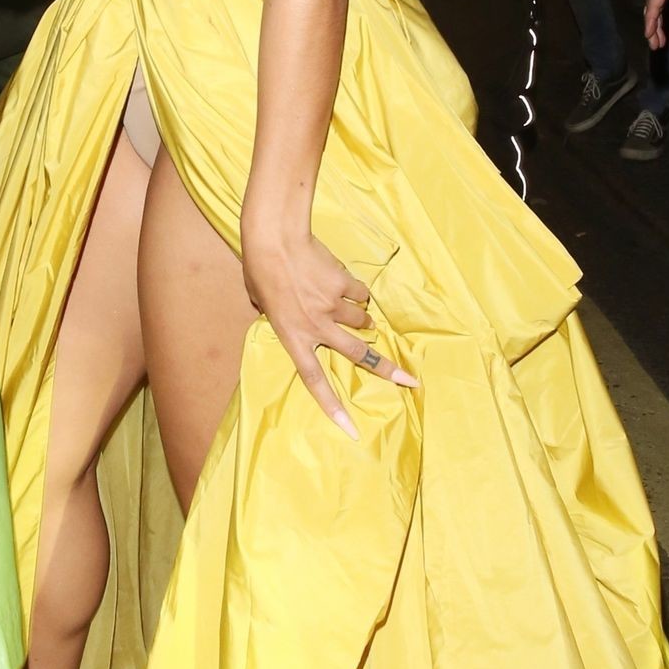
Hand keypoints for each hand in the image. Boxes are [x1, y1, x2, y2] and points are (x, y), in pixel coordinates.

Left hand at [240, 226, 417, 439]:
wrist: (275, 240)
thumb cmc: (259, 270)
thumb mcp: (260, 303)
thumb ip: (274, 316)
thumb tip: (276, 313)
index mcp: (293, 337)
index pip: (314, 380)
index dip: (332, 407)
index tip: (351, 428)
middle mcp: (317, 326)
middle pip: (358, 354)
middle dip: (387, 369)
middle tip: (409, 380)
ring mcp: (332, 305)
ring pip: (361, 320)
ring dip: (363, 320)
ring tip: (360, 317)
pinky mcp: (343, 283)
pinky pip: (359, 293)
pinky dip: (357, 292)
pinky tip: (347, 285)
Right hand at [644, 0, 668, 47]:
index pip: (654, 1)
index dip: (651, 19)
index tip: (648, 33)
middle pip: (651, 8)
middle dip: (651, 27)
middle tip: (654, 45)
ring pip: (654, 8)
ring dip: (655, 26)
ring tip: (657, 42)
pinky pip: (659, 4)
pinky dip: (658, 17)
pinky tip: (660, 28)